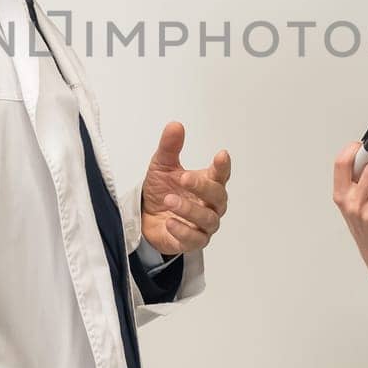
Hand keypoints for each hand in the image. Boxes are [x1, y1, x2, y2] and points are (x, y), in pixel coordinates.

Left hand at [140, 121, 231, 254]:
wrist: (144, 217)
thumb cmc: (161, 190)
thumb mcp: (161, 165)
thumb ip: (170, 147)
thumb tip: (175, 125)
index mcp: (208, 183)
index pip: (221, 175)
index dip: (223, 166)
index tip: (221, 155)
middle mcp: (210, 204)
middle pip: (218, 196)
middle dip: (202, 187)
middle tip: (183, 178)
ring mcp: (204, 225)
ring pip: (208, 219)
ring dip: (189, 209)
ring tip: (169, 201)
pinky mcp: (193, 242)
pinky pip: (195, 239)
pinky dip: (184, 231)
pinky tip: (170, 222)